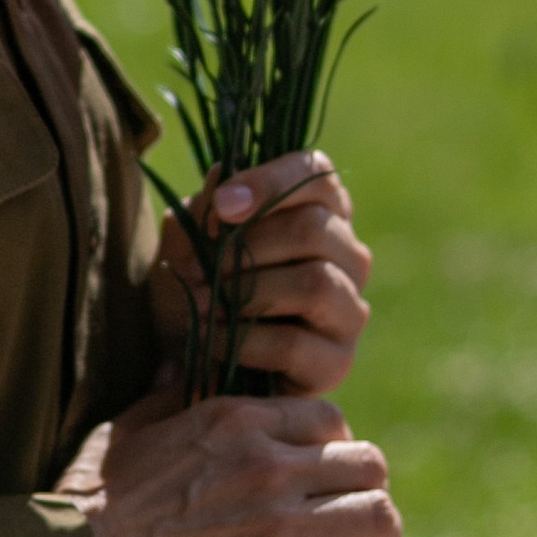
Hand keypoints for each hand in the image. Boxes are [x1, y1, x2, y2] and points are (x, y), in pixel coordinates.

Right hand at [60, 389, 406, 536]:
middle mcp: (268, 468)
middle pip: (366, 462)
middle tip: (359, 508)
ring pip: (374, 516)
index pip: (327, 418)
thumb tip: (173, 359)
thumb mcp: (126, 430)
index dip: (336, 442)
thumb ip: (162, 393)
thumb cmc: (89, 501)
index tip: (326, 466)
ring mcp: (277, 530)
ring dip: (385, 533)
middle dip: (370, 484)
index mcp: (237, 423)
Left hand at [150, 149, 371, 397]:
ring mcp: (349, 310)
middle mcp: (348, 256)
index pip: (317, 174)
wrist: (188, 357)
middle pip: (313, 229)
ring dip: (246, 292)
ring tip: (200, 302)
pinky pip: (295, 343)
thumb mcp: (189, 241)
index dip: (271, 183)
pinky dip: (242, 340)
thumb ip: (207, 208)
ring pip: (315, 284)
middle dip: (246, 247)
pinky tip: (209, 339)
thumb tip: (224, 175)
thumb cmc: (198, 285)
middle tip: (195, 267)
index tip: (222, 205)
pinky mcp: (335, 362)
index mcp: (320, 211)